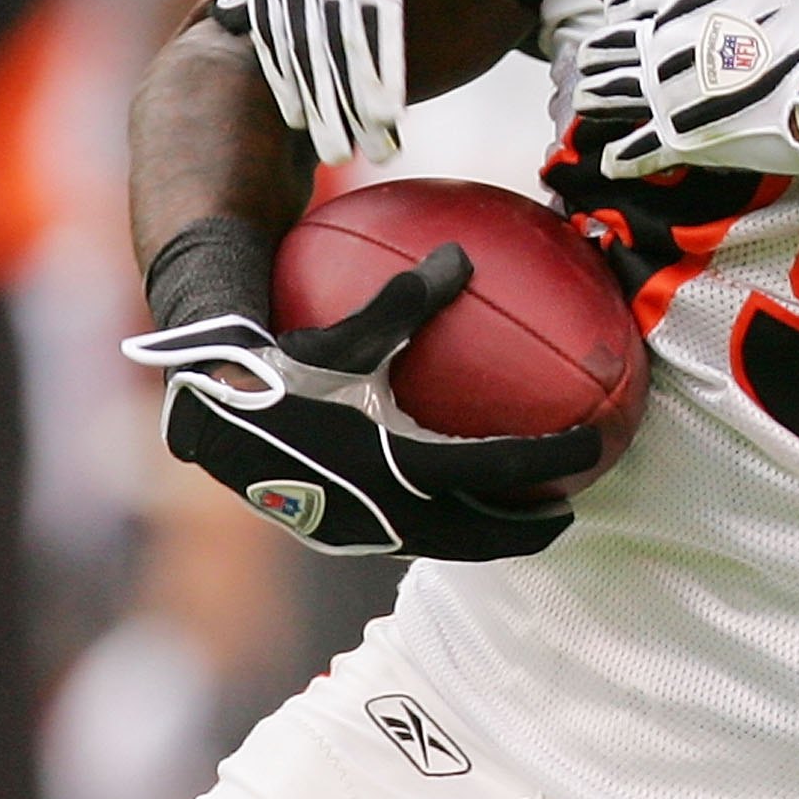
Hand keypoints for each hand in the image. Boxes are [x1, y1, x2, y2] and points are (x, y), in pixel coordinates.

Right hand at [120, 244, 595, 560]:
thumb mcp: (344, 335)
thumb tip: (460, 256)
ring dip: (480, 535)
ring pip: (435, 542)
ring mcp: (353, 529)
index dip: (552, 459)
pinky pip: (396, 535)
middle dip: (524, 530)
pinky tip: (438, 503)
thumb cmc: (275, 364)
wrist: (204, 410)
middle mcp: (381, 511)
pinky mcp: (326, 530)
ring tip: (514, 523)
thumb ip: (407, 301)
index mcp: (398, 467)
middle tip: (567, 516)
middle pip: (476, 532)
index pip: (498, 468)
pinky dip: (432, 525)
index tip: (595, 446)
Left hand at [563, 0, 798, 233]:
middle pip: (613, 47)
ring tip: (587, 102)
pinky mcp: (684, 137)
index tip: (617, 17)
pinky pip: (638, 150)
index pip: (631, 0)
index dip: (623, 11)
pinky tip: (612, 161)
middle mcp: (665, 41)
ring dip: (597, 99)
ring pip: (612, 95)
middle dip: (600, 54)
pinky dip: (624, 157)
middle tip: (589, 62)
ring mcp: (668, 90)